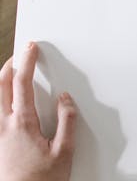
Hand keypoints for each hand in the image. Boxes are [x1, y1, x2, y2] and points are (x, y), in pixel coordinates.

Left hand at [0, 42, 76, 180]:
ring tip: (12, 71)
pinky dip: (0, 98)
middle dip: (10, 64)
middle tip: (21, 53)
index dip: (27, 61)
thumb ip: (67, 121)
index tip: (31, 48)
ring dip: (2, 79)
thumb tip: (65, 100)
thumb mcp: (64, 151)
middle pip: (1, 84)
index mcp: (22, 123)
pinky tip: (7, 99)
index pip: (22, 83)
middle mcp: (4, 125)